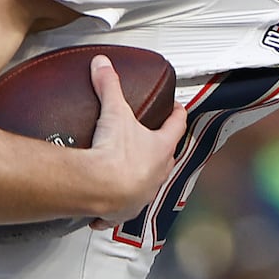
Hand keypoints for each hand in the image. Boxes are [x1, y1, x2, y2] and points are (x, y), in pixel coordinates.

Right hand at [84, 54, 187, 227]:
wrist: (100, 188)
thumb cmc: (115, 155)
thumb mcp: (114, 113)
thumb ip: (109, 86)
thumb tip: (103, 66)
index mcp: (161, 148)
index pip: (176, 127)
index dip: (177, 115)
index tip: (177, 109)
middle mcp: (157, 173)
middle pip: (166, 157)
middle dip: (160, 148)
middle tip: (152, 140)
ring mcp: (142, 195)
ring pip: (147, 185)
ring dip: (140, 179)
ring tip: (128, 173)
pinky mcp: (123, 211)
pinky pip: (120, 211)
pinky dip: (113, 210)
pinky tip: (105, 212)